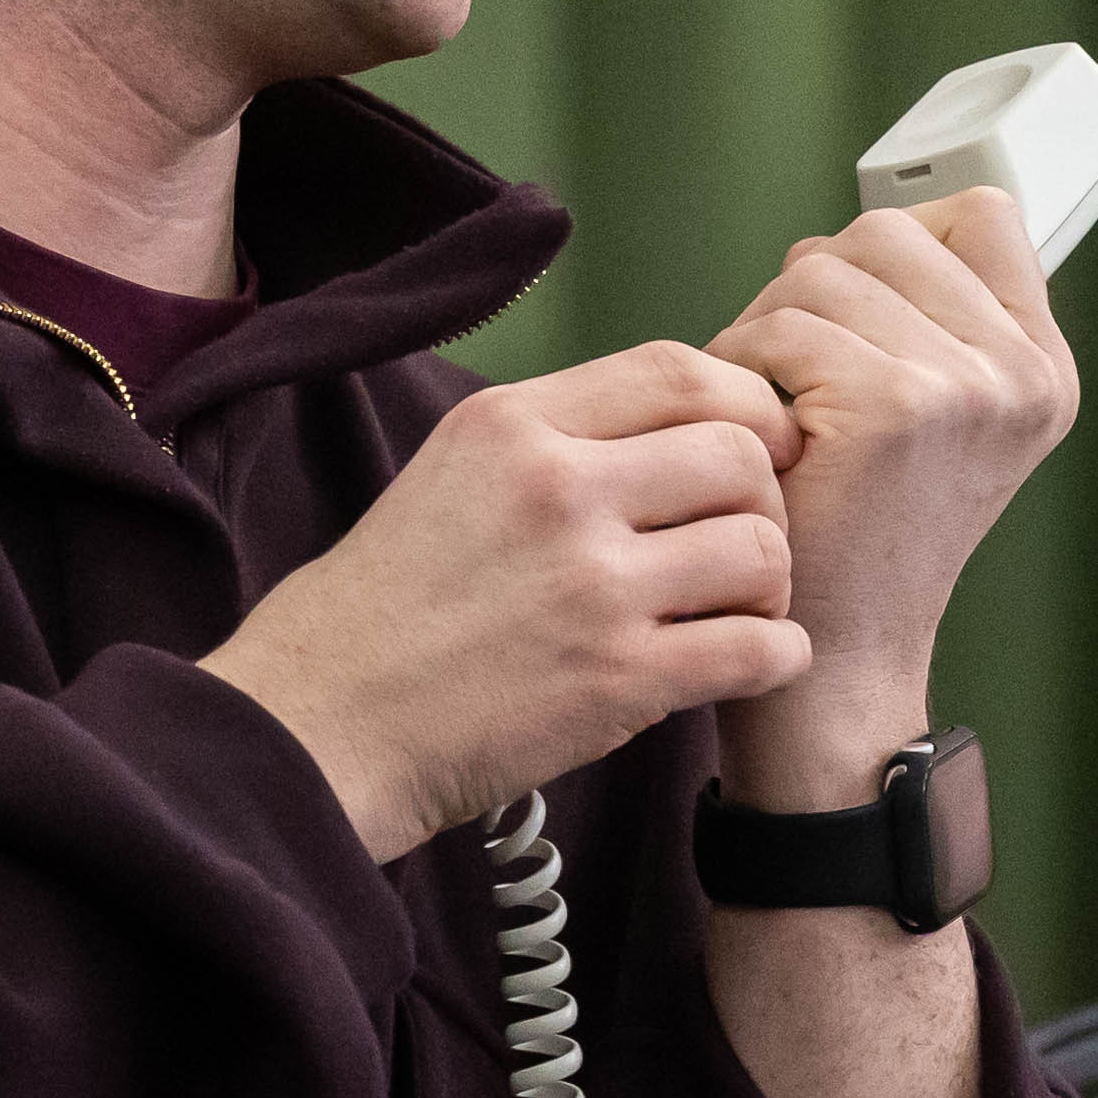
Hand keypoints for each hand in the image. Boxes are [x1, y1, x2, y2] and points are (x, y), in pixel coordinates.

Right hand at [204, 344, 811, 862]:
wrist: (320, 726)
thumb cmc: (382, 611)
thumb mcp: (448, 474)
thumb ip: (553, 443)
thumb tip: (674, 432)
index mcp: (513, 425)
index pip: (680, 371)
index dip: (747, 406)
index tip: (758, 447)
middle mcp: (556, 489)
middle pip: (739, 454)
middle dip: (768, 499)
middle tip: (745, 544)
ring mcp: (590, 585)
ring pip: (761, 548)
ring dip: (771, 585)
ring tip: (739, 611)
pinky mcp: (617, 679)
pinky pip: (759, 648)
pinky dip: (777, 657)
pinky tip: (752, 664)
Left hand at [699, 188, 1080, 809]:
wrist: (836, 664)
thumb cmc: (855, 539)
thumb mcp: (932, 421)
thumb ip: (932, 320)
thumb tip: (882, 226)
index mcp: (1043, 371)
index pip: (983, 215)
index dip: (899, 248)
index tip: (860, 315)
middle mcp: (1022, 375)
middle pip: (889, 231)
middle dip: (818, 289)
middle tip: (797, 378)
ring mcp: (966, 387)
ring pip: (823, 269)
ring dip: (768, 329)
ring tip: (776, 411)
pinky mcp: (894, 406)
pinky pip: (781, 326)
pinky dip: (741, 371)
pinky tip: (761, 438)